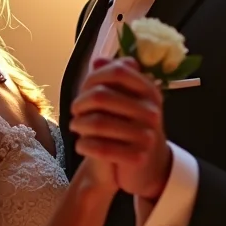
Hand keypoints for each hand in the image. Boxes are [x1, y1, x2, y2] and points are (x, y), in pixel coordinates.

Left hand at [70, 57, 170, 199]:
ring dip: (79, 124)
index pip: (117, 71)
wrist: (150, 165)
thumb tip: (98, 60)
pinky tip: (81, 145)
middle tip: (74, 111)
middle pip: (101, 96)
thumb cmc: (132, 126)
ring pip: (98, 123)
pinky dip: (85, 145)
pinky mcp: (137, 157)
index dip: (93, 77)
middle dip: (80, 103)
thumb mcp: (128, 100)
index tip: (83, 89)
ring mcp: (146, 135)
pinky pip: (101, 148)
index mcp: (150, 91)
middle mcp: (152, 111)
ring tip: (75, 126)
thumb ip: (114, 79)